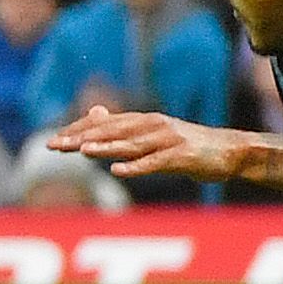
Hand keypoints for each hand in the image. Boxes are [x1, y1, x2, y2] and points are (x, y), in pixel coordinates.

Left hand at [41, 107, 246, 184]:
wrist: (229, 150)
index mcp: (142, 120)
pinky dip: (137, 167)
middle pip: (111, 132)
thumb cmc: (186, 144)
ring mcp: (168, 140)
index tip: (52, 140)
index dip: (77, 131)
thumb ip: (122, 125)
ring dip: (106, 148)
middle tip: (54, 146)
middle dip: (81, 139)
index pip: (103, 124)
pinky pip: (156, 162)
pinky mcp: (182, 156)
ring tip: (81, 152)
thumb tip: (93, 112)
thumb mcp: (152, 131)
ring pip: (131, 144)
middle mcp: (152, 125)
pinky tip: (118, 171)